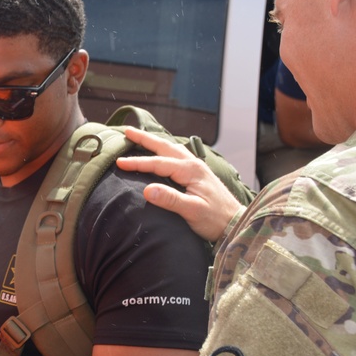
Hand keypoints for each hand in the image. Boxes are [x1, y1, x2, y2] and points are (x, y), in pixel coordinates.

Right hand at [116, 127, 242, 242]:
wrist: (235, 224)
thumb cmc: (215, 220)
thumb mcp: (192, 212)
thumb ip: (170, 199)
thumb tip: (147, 189)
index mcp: (190, 171)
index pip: (158, 163)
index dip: (137, 162)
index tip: (119, 162)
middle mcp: (193, 164)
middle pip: (164, 147)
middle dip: (144, 138)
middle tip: (126, 131)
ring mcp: (196, 167)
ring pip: (171, 148)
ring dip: (154, 141)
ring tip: (139, 136)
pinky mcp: (198, 173)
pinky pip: (177, 155)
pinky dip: (164, 149)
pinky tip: (161, 151)